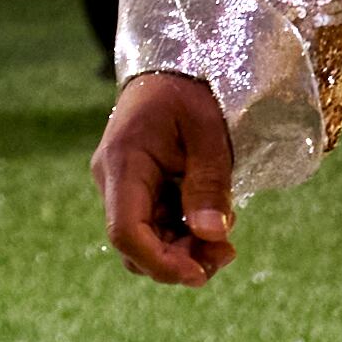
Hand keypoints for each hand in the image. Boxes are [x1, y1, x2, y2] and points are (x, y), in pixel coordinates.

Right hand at [97, 71, 237, 284]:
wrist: (170, 68)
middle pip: (134, 246)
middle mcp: (113, 181)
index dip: (159, 262)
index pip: (125, 230)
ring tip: (226, 242)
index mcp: (124, 164)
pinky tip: (212, 224)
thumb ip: (209, 184)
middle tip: (228, 253)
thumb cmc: (190, 90)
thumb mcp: (209, 133)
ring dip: (184, 252)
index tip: (199, 274)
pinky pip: (154, 228)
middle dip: (180, 261)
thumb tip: (212, 236)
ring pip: (144, 243)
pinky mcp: (137, 192)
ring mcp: (122, 188)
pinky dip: (183, 236)